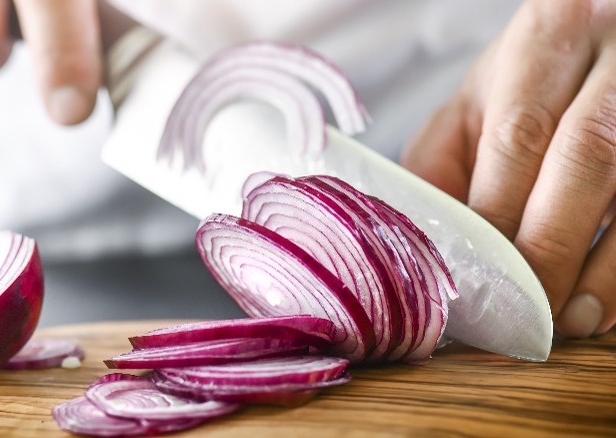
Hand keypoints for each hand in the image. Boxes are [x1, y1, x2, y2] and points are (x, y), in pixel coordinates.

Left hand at [402, 0, 615, 337]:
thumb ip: (442, 160)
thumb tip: (421, 240)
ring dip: (604, 268)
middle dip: (548, 246)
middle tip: (521, 311)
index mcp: (550, 33)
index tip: (474, 276)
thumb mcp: (477, 100)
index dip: (495, 215)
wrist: (608, 42)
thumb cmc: (532, 82)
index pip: (518, 135)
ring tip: (567, 320)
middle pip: (585, 157)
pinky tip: (606, 303)